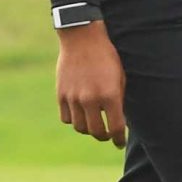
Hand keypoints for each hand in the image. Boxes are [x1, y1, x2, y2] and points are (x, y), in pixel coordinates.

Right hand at [56, 21, 127, 147]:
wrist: (82, 39)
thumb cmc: (107, 57)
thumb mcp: (120, 77)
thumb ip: (119, 100)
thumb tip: (119, 121)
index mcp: (110, 95)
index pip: (116, 127)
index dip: (119, 138)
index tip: (119, 143)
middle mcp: (90, 99)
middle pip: (96, 132)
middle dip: (104, 137)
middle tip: (108, 135)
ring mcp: (73, 98)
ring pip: (80, 127)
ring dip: (88, 129)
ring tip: (94, 124)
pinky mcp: (61, 94)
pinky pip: (66, 118)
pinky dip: (74, 120)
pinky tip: (80, 115)